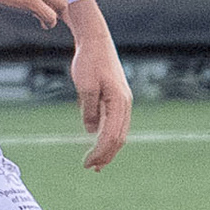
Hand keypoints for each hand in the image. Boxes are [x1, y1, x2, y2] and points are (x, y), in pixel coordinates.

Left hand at [66, 3, 131, 169]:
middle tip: (90, 168)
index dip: (100, 152)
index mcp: (119, 101)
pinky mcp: (116, 98)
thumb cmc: (89, 61)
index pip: (111, 135)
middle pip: (119, 137)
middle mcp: (124, 103)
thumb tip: (91, 131)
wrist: (95, 41)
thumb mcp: (85, 86)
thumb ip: (89, 109)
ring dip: (108, 149)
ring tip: (96, 164)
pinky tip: (98, 144)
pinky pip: (115, 123)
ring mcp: (122, 101)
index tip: (87, 163)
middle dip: (105, 155)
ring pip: (119, 132)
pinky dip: (107, 136)